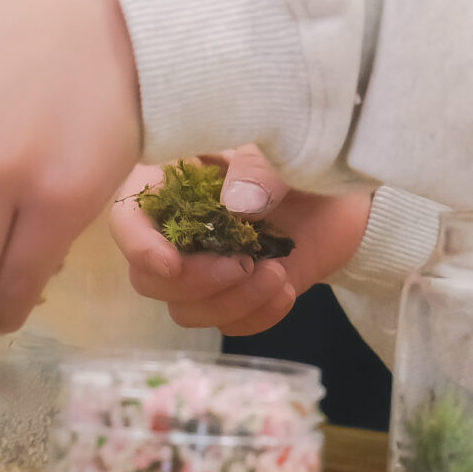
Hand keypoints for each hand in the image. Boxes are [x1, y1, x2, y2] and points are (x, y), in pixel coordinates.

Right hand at [107, 146, 373, 336]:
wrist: (345, 191)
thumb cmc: (301, 153)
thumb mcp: (279, 147)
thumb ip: (257, 170)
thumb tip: (237, 204)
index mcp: (173, 181)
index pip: (127, 217)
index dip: (137, 245)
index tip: (172, 262)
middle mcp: (179, 230)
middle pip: (148, 279)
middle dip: (193, 282)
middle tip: (242, 265)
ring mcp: (206, 268)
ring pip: (186, 310)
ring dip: (230, 303)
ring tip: (276, 275)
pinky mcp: (239, 295)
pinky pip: (230, 324)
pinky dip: (256, 316)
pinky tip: (286, 290)